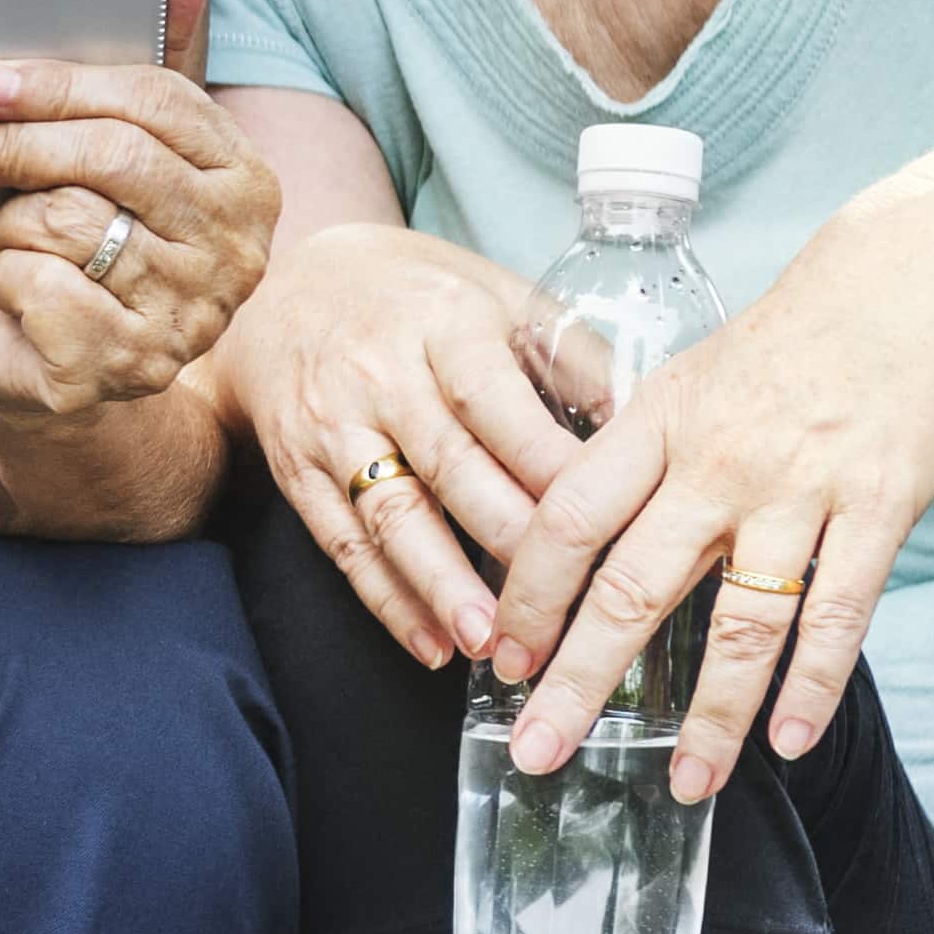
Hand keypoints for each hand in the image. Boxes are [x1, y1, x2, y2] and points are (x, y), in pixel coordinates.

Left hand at [0, 0, 276, 426]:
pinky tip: (12, 292)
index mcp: (246, 183)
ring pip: (68, 222)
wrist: (45, 371)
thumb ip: (148, 54)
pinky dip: (4, 282)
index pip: (155, 103)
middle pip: (112, 157)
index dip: (61, 85)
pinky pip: (42, 289)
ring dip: (8, 225)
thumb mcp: (106, 145)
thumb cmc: (75, 242)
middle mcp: (237, 253)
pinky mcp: (129, 367)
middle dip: (15, 144)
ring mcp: (190, 317)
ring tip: (5, 238)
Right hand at [223, 220, 587, 667]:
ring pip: (390, 515)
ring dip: (440, 585)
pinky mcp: (300, 473)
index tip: (603, 521)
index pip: (497, 403)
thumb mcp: (498, 292)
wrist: (289, 288)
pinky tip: (431, 644)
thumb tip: (644, 423)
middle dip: (505, 540)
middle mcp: (381, 376)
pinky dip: (387, 600)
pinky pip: (344, 545)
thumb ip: (569, 355)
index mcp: (443, 325)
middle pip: (448, 466)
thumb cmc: (418, 295)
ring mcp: (333, 428)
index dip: (547, 465)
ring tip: (490, 643)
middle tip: (559, 604)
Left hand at [486, 148, 933, 790]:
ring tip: (689, 784)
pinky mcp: (879, 509)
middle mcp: (718, 460)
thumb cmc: (799, 331)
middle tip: (540, 752)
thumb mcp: (695, 372)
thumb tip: (582, 528)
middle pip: (632, 586)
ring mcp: (800, 488)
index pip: (567, 519)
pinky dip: (812, 687)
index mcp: (660, 421)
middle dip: (579, 680)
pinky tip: (787, 742)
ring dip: (710, 717)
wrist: (919, 278)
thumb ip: (645, 450)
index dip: (527, 595)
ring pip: (739, 624)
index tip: (500, 658)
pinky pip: (837, 615)